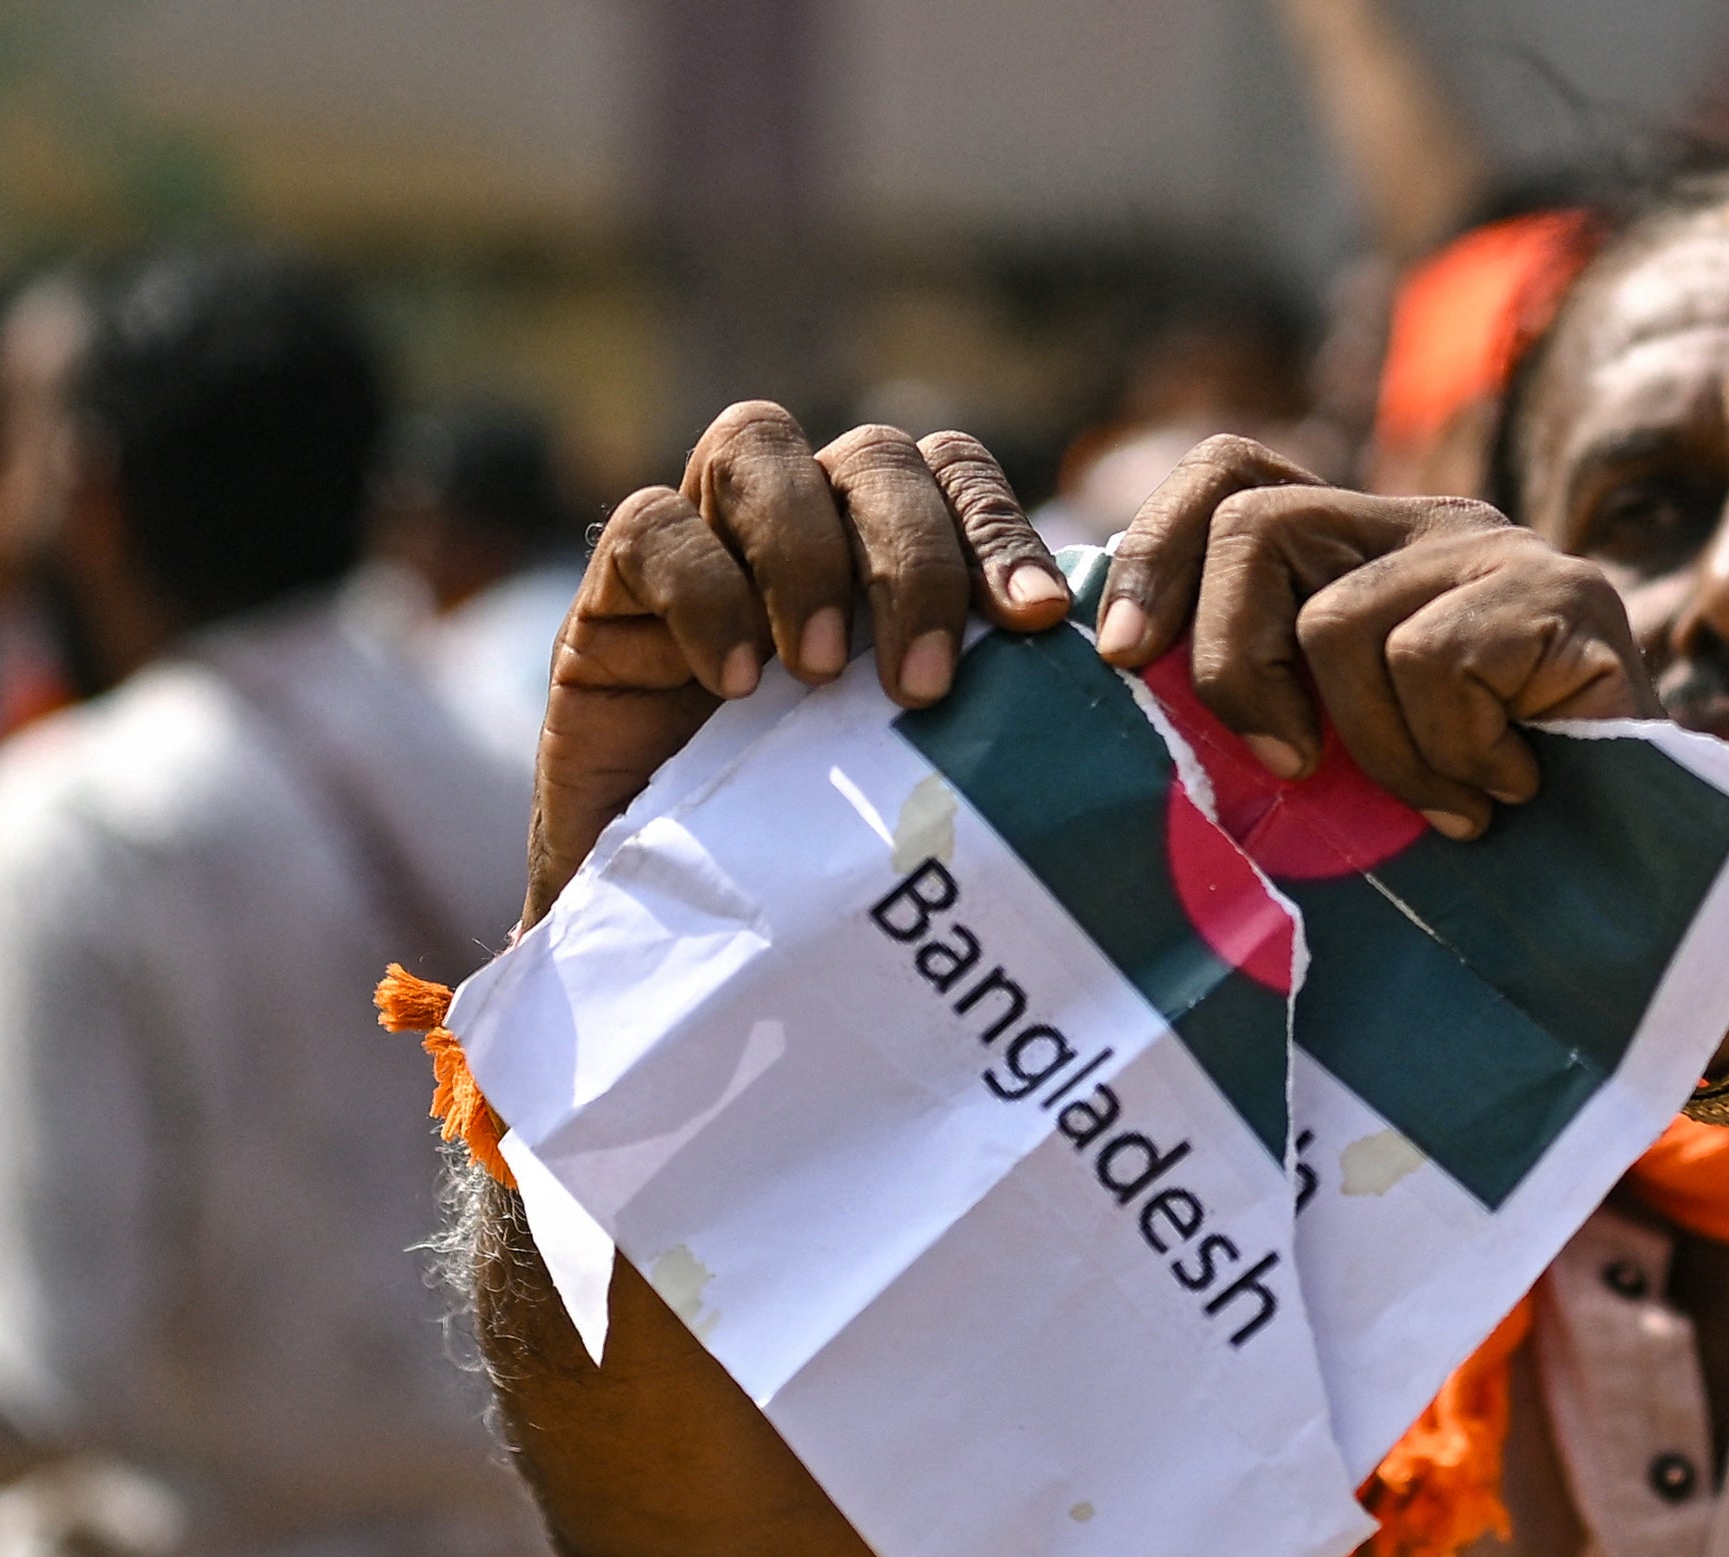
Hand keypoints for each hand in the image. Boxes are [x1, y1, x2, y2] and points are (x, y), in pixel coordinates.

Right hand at [527, 405, 1070, 925]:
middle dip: (914, 557)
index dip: (1000, 527)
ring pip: (756, 446)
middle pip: (872, 455)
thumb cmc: (823, 853)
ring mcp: (706, 547)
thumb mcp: (920, 775)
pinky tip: (741, 683)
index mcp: (891, 553)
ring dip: (808, 553)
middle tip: (923, 682)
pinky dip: (705, 591)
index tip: (1038, 619)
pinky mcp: (611, 594)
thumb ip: (995, 708)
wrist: (685, 938)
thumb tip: (1116, 672)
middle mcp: (804, 527)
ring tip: (824, 674)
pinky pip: (653, 527)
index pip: (955, 474)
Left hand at [1093, 435, 1657, 838]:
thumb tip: (1124, 673)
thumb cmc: (1483, 823)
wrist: (1647, 870)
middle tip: (1284, 768)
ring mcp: (1500, 551)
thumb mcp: (1346, 750)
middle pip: (1256, 525)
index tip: (1119, 659)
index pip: (1232, 474)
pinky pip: (1429, 661)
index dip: (1157, 551)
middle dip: (1230, 664)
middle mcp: (1430, 524)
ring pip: (1339, 622)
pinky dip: (1448, 755)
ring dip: (1376, 749)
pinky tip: (1502, 789)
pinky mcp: (1563, 594)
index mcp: (1367, 546)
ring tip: (1448, 800)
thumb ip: (1266, 698)